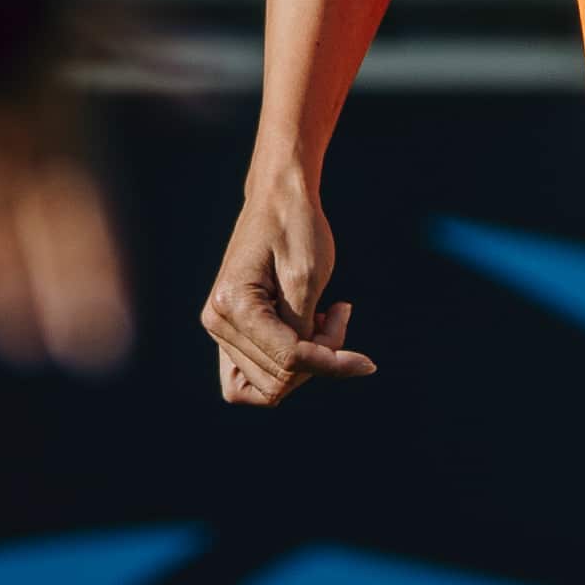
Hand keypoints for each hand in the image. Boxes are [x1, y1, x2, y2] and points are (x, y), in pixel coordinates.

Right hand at [201, 158, 373, 406]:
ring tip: (320, 321)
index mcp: (232, 303)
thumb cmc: (297, 228)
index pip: (288, 360)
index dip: (332, 363)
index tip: (367, 361)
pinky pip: (253, 380)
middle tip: (336, 315)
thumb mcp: (309, 277)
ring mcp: (220, 329)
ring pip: (268, 385)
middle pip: (278, 379)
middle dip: (319, 358)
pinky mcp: (230, 332)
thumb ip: (305, 331)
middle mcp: (217, 321)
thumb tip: (310, 371)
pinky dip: (285, 369)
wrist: (279, 198)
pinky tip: (305, 336)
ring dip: (304, 364)